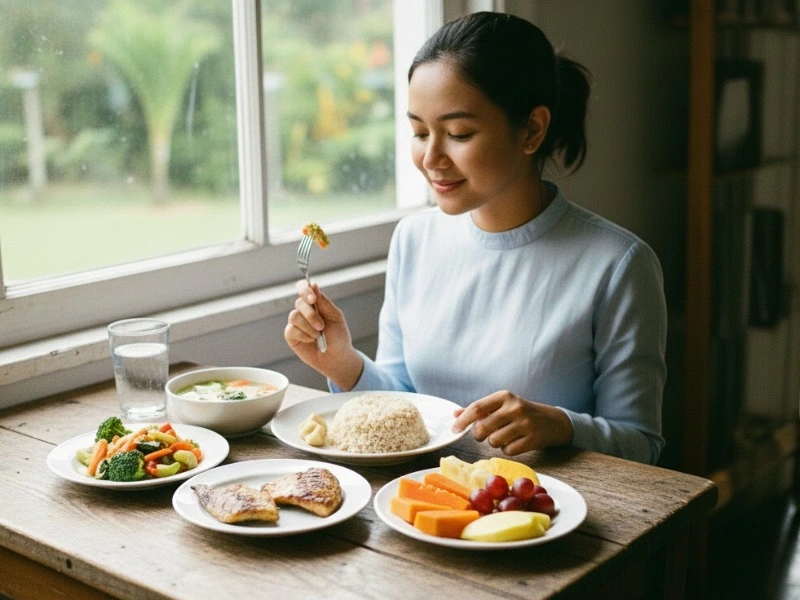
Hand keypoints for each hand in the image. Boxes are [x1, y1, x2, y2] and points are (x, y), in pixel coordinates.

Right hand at [284, 280, 362, 389]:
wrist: (337, 357)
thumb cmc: (338, 336)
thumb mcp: (336, 317)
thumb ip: (324, 302)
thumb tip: (313, 285)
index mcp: (315, 303)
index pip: (303, 288)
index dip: (304, 290)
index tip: (312, 299)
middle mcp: (304, 311)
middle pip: (299, 303)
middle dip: (311, 315)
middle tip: (322, 326)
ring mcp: (296, 323)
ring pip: (294, 316)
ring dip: (309, 327)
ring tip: (318, 335)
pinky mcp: (291, 335)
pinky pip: (291, 330)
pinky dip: (304, 335)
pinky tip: (311, 340)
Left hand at [451, 390, 572, 454]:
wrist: (554, 421)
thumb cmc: (522, 412)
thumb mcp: (502, 405)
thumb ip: (480, 410)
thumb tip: (455, 414)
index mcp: (504, 396)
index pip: (477, 408)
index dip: (463, 420)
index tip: (454, 429)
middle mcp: (514, 408)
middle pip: (482, 427)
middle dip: (478, 435)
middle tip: (483, 434)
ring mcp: (525, 423)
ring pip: (493, 441)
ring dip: (494, 442)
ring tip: (505, 436)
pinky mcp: (532, 439)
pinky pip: (507, 451)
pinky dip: (507, 450)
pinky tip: (515, 442)